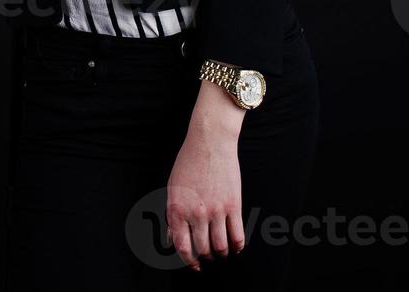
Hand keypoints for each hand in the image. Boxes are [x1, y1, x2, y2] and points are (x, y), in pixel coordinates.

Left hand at [165, 127, 244, 270]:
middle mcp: (196, 213)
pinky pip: (238, 235)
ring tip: (221, 251)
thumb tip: (171, 240)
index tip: (194, 265)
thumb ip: (172, 216)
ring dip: (221, 253)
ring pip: (221, 247)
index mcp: (177, 209)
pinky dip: (237, 246)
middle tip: (208, 255)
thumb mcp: (172, 189)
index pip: (182, 247)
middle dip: (205, 257)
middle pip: (203, 249)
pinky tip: (236, 246)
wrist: (210, 143)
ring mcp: (216, 211)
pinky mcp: (233, 206)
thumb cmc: (188, 164)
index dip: (188, 261)